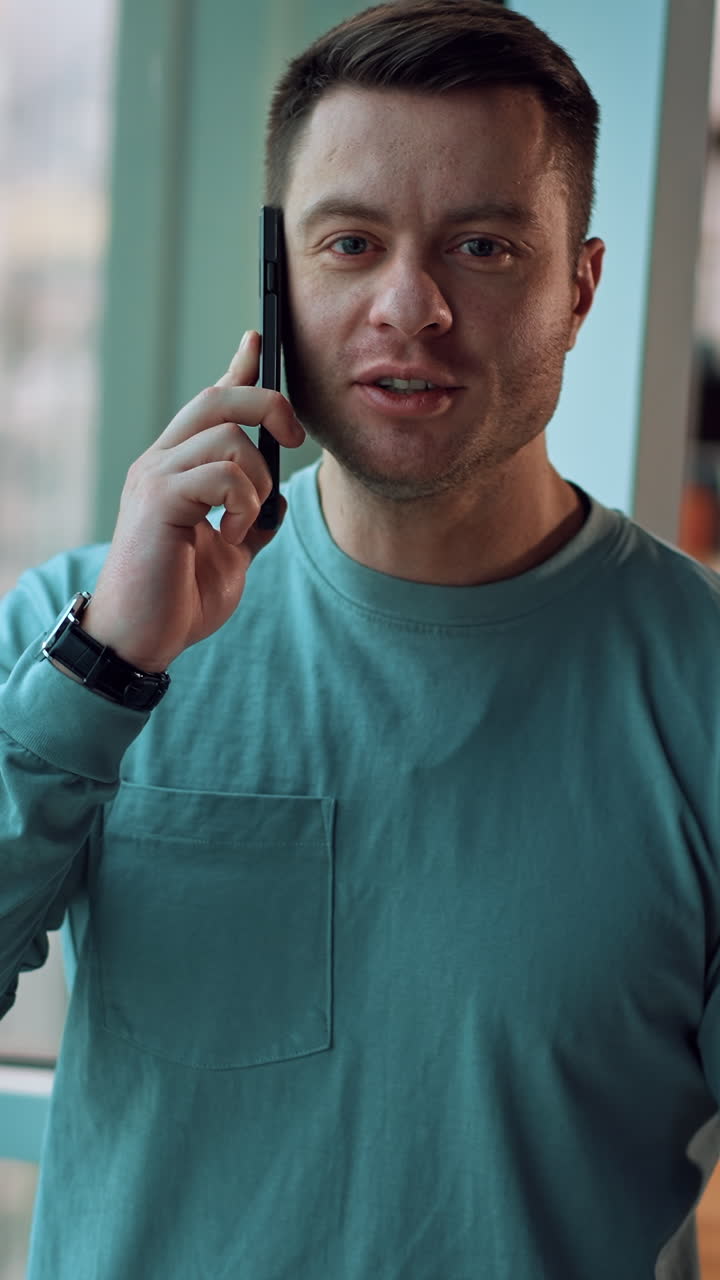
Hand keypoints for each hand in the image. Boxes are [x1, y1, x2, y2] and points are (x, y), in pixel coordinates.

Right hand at [79, 331, 304, 671]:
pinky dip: (242, 506)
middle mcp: (161, 462)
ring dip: (256, 480)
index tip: (257, 341)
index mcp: (177, 468)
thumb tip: (278, 498)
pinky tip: (229, 536)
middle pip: (219, 397)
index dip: (237, 368)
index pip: (209, 402)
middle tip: (295, 440)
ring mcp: (155, 477)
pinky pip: (220, 476)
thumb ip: (250, 521)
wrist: (142, 638)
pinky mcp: (158, 501)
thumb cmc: (179, 599)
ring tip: (243, 524)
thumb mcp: (231, 555)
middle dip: (268, 405)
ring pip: (227, 436)